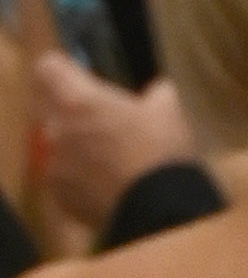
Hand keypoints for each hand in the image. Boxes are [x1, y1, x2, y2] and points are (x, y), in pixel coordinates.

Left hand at [29, 56, 199, 229]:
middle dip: (69, 108)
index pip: (48, 67)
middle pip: (47, 105)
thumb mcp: (169, 112)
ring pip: (55, 143)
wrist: (159, 210)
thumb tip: (158, 90)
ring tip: (105, 157)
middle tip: (98, 118)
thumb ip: (156, 93)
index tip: (80, 76)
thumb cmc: (160, 152)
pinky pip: (62, 176)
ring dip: (74, 144)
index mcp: (78, 100)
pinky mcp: (60, 194)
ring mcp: (55, 164)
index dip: (63, 69)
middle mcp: (56, 128)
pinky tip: (104, 184)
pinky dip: (77, 176)